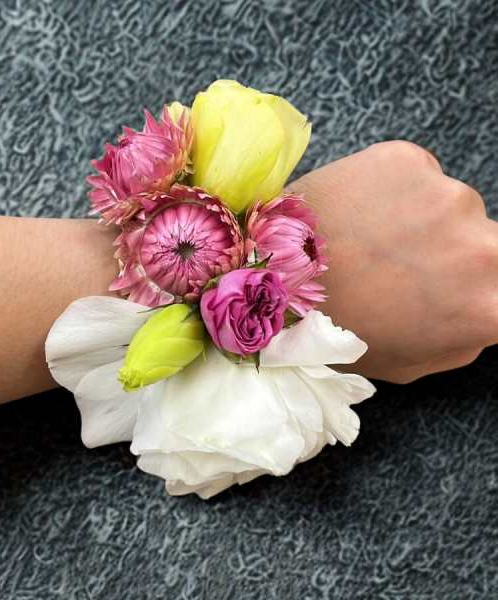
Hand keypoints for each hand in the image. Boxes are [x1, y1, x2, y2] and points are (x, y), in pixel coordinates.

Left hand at [287, 141, 495, 382]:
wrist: (265, 278)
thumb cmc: (334, 332)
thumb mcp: (409, 362)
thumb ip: (465, 335)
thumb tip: (484, 308)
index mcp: (491, 304)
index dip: (486, 287)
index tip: (456, 285)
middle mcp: (482, 243)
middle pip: (490, 242)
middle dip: (456, 254)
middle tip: (405, 267)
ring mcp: (444, 193)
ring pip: (449, 206)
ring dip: (420, 220)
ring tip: (366, 241)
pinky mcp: (404, 159)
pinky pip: (414, 176)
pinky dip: (392, 191)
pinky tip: (354, 213)